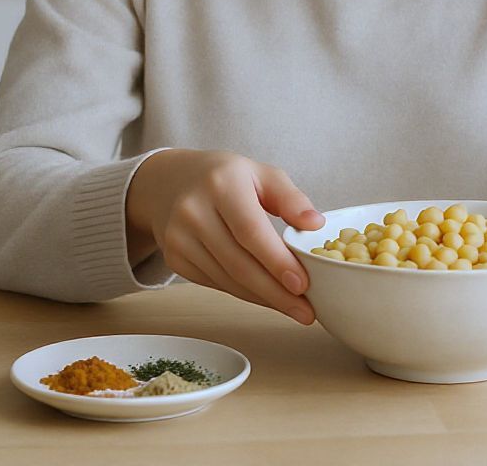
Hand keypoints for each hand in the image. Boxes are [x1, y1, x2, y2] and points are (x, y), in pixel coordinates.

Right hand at [125, 149, 325, 324]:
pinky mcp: (175, 258)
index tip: (303, 284)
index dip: (276, 261)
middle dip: (275, 293)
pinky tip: (266, 297)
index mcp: (221, 184)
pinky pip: (216, 284)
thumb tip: (316, 224)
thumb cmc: (226, 177)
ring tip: (293, 308)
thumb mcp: (261, 174)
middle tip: (306, 312)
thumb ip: (290, 197)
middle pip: (239, 263)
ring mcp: (179, 238)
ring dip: (263, 299)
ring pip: (228, 280)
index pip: (250, 230)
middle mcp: (194, 211)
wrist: (171, 182)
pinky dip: (245, 294)